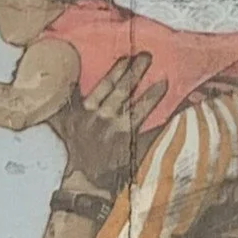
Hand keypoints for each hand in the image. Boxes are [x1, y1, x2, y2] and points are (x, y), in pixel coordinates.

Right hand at [59, 51, 166, 202]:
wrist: (86, 181)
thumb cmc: (78, 150)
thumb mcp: (65, 125)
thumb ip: (65, 103)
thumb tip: (62, 80)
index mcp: (86, 112)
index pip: (104, 86)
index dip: (116, 71)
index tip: (127, 58)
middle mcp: (102, 120)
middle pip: (121, 92)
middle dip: (134, 73)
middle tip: (147, 56)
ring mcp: (117, 133)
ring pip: (137, 109)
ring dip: (151, 95)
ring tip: (164, 82)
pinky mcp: (130, 146)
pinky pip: (150, 131)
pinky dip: (163, 121)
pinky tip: (176, 111)